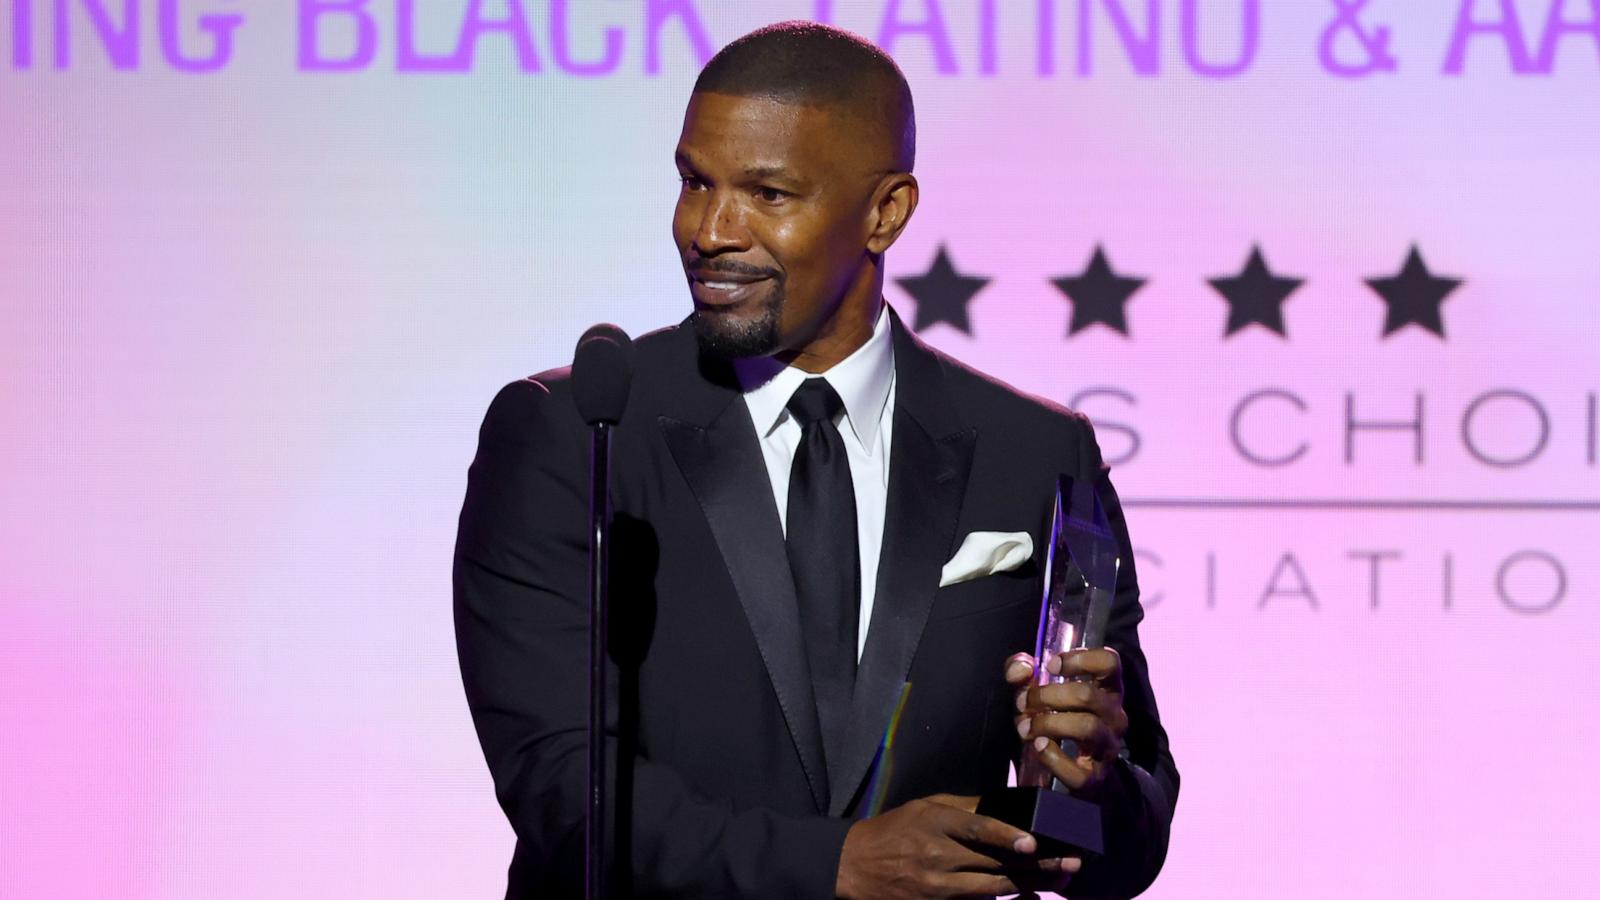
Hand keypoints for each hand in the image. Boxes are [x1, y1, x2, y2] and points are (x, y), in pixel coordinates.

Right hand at [834, 794, 1079, 898]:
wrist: (854, 867)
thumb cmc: (893, 831)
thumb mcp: (924, 807)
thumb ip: (964, 807)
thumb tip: (1004, 806)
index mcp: (934, 822)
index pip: (975, 828)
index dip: (1004, 836)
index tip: (1032, 841)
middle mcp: (937, 855)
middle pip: (994, 862)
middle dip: (1036, 864)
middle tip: (1070, 862)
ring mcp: (937, 885)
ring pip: (992, 888)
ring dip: (1029, 885)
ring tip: (1060, 878)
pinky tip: (1027, 895)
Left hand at [1006, 649, 1128, 795]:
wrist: (1075, 772)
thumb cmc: (1058, 719)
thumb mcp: (1040, 690)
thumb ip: (1024, 672)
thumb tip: (1019, 671)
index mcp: (1106, 689)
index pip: (1110, 662)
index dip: (1081, 658)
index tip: (1051, 665)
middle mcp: (1115, 716)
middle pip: (1088, 695)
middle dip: (1047, 695)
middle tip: (1022, 702)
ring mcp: (1108, 748)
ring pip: (1087, 727)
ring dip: (1048, 723)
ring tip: (1024, 726)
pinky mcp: (1095, 778)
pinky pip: (1079, 771)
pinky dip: (1053, 757)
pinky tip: (1039, 747)